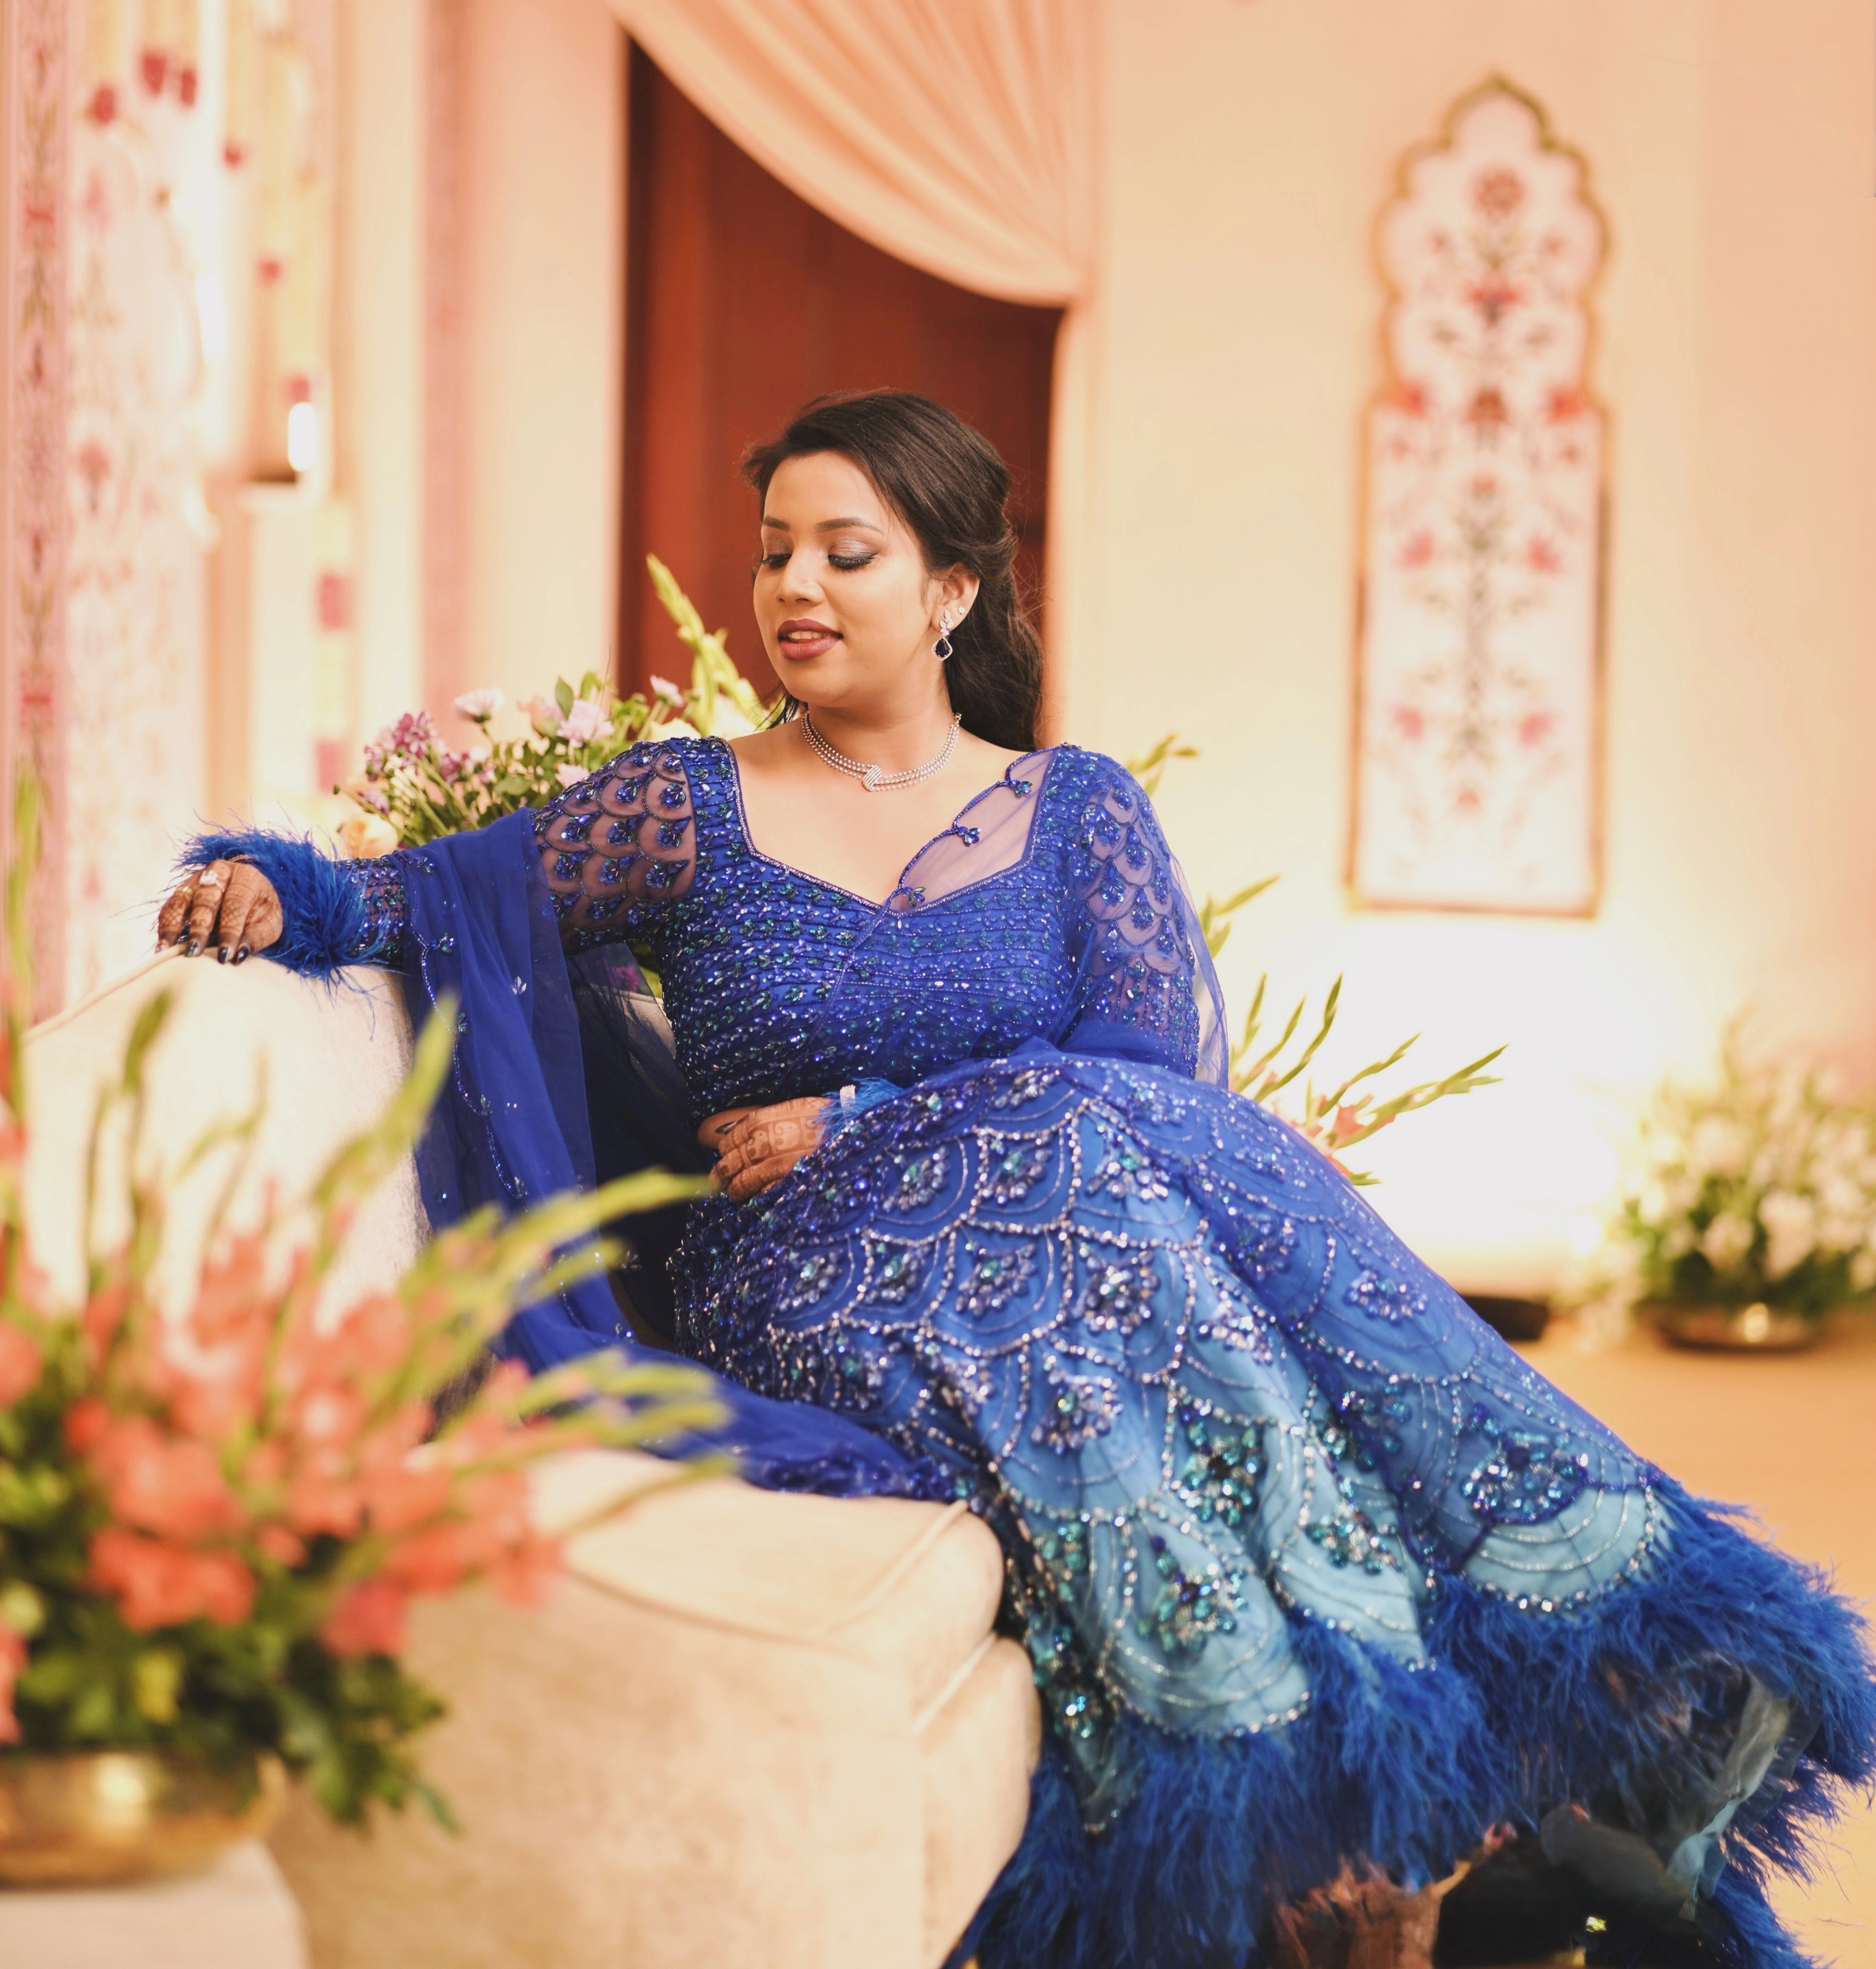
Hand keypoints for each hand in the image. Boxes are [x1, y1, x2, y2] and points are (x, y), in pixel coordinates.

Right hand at [155, 860, 282, 962]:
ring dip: (173, 927)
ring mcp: (197, 879)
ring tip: (167, 950)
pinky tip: (162, 946)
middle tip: (194, 952)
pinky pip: (170, 907)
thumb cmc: (261, 910)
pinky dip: (165, 926)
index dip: (229, 932)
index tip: (225, 955)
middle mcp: (218, 873)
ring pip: (181, 901)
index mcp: (245, 877)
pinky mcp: (183, 890)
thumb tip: (239, 955)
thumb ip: (256, 937)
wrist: (252, 890)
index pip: (235, 905)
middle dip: (199, 928)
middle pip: (205, 901)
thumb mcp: (269, 923)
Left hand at [704, 1096, 826, 1202]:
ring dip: (734, 1190)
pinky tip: (755, 1198)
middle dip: (721, 1174)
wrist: (847, 1128)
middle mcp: (760, 1144)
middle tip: (717, 1181)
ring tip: (733, 1193)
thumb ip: (765, 1121)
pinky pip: (761, 1194)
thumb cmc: (822, 1116)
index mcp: (759, 1122)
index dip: (725, 1152)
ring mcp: (772, 1165)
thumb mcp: (788, 1107)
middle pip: (729, 1163)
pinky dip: (756, 1197)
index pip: (728, 1141)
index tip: (725, 1157)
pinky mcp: (785, 1182)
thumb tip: (745, 1133)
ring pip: (741, 1182)